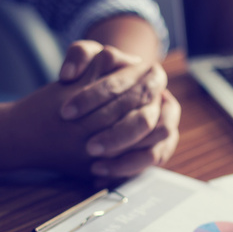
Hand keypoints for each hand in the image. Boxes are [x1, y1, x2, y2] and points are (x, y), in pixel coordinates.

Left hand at [57, 40, 179, 181]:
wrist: (103, 103)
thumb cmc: (95, 79)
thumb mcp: (87, 57)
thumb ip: (79, 54)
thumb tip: (71, 74)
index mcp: (152, 75)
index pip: (126, 87)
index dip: (95, 98)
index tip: (66, 112)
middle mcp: (164, 101)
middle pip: (144, 120)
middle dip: (115, 136)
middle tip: (88, 147)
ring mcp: (166, 126)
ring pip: (153, 148)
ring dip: (125, 159)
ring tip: (95, 166)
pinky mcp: (161, 148)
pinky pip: (150, 163)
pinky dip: (127, 170)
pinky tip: (99, 176)